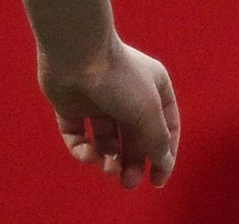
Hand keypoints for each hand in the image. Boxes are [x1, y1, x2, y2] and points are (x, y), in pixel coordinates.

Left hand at [39, 37, 178, 189]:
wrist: (77, 54)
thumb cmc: (119, 77)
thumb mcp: (149, 112)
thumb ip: (158, 140)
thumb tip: (164, 163)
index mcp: (154, 86)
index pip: (165, 125)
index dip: (164, 154)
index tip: (157, 181)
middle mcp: (127, 92)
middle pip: (134, 136)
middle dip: (133, 162)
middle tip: (128, 183)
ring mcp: (98, 99)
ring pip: (106, 140)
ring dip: (109, 158)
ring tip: (108, 168)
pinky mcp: (72, 105)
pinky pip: (79, 136)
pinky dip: (83, 150)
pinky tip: (88, 153)